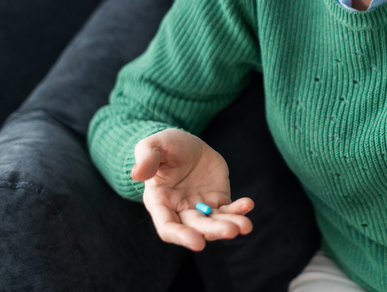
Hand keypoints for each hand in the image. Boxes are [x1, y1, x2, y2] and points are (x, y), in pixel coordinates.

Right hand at [132, 128, 253, 251]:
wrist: (186, 144)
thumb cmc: (165, 146)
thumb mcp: (153, 145)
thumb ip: (147, 158)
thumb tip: (138, 173)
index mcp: (160, 202)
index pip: (168, 227)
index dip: (182, 236)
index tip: (198, 243)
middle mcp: (180, 210)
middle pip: (196, 228)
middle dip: (213, 231)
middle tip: (231, 231)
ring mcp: (200, 207)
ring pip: (215, 222)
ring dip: (230, 225)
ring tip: (245, 226)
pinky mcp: (217, 200)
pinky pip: (228, 209)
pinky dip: (239, 209)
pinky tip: (248, 204)